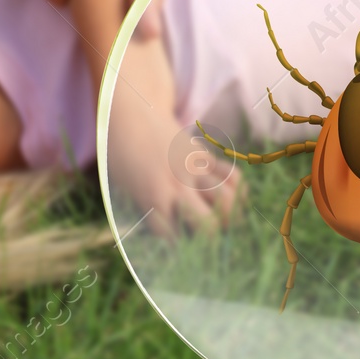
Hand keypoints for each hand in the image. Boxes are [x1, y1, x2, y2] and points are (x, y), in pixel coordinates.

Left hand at [110, 112, 242, 238]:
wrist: (131, 113)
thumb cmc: (122, 158)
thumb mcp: (126, 189)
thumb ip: (150, 213)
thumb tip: (174, 240)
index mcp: (152, 197)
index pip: (174, 238)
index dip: (176, 245)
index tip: (175, 243)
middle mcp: (177, 185)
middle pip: (210, 225)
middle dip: (210, 238)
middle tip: (204, 235)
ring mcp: (195, 168)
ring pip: (229, 200)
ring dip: (229, 215)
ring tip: (222, 218)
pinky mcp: (206, 155)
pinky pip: (233, 177)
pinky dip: (237, 192)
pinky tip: (228, 197)